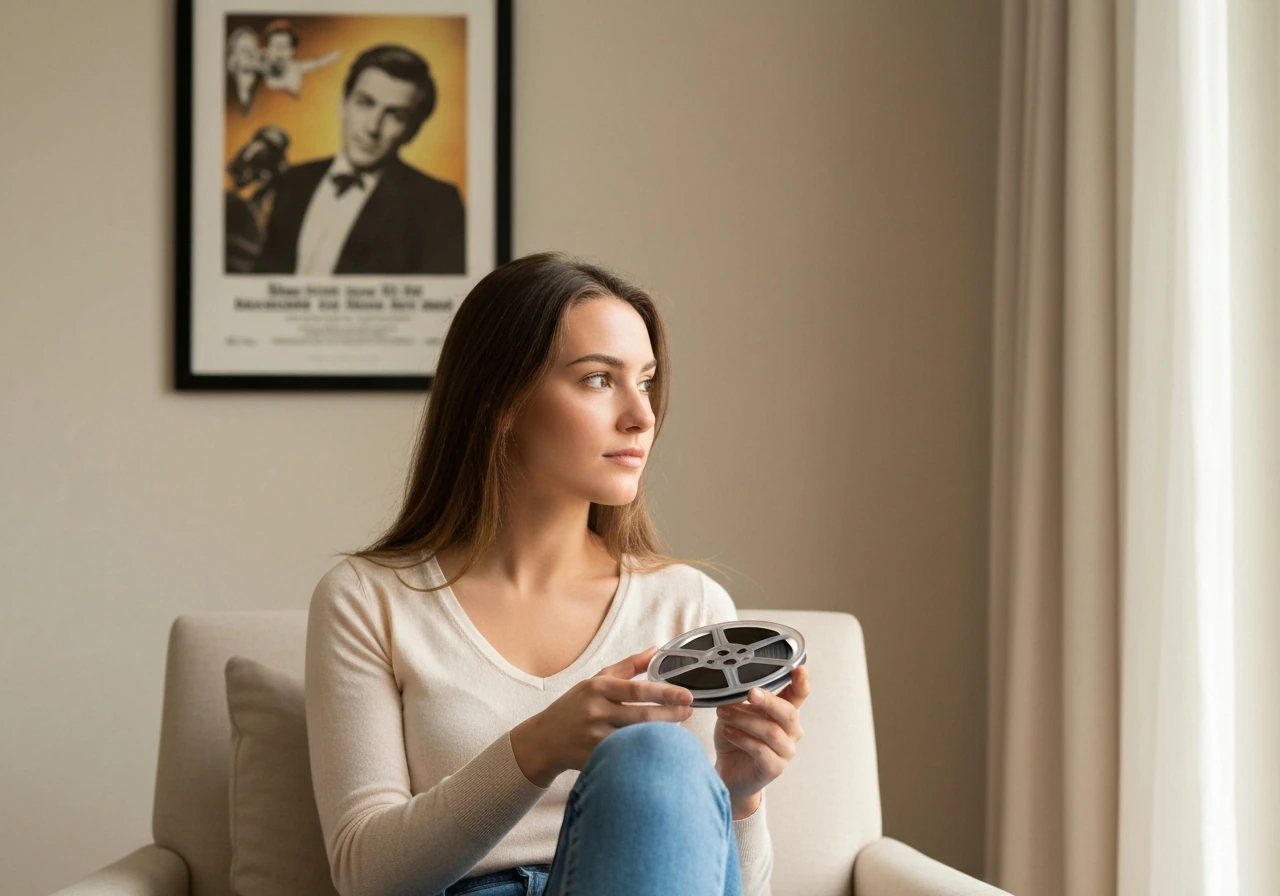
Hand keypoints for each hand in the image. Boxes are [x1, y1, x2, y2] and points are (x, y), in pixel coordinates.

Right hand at [510, 646, 693, 786]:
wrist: (543, 739)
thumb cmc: (574, 706)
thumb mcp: (596, 680)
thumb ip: (628, 666)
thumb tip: (656, 650)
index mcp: (598, 688)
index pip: (637, 690)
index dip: (665, 693)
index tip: (687, 695)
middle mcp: (596, 712)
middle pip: (642, 716)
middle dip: (671, 715)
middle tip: (689, 711)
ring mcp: (595, 737)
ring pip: (637, 738)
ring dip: (662, 734)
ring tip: (678, 728)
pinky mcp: (594, 758)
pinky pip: (627, 755)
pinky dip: (644, 751)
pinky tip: (658, 748)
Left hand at [713, 663, 809, 816]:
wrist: (729, 771)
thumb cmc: (735, 737)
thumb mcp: (737, 712)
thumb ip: (741, 699)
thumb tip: (734, 685)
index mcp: (784, 713)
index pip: (798, 695)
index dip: (801, 683)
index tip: (800, 669)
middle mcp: (791, 731)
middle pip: (788, 713)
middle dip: (769, 701)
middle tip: (750, 693)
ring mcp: (785, 751)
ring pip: (771, 732)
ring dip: (745, 720)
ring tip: (723, 713)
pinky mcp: (774, 768)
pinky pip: (761, 750)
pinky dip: (742, 738)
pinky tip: (727, 732)